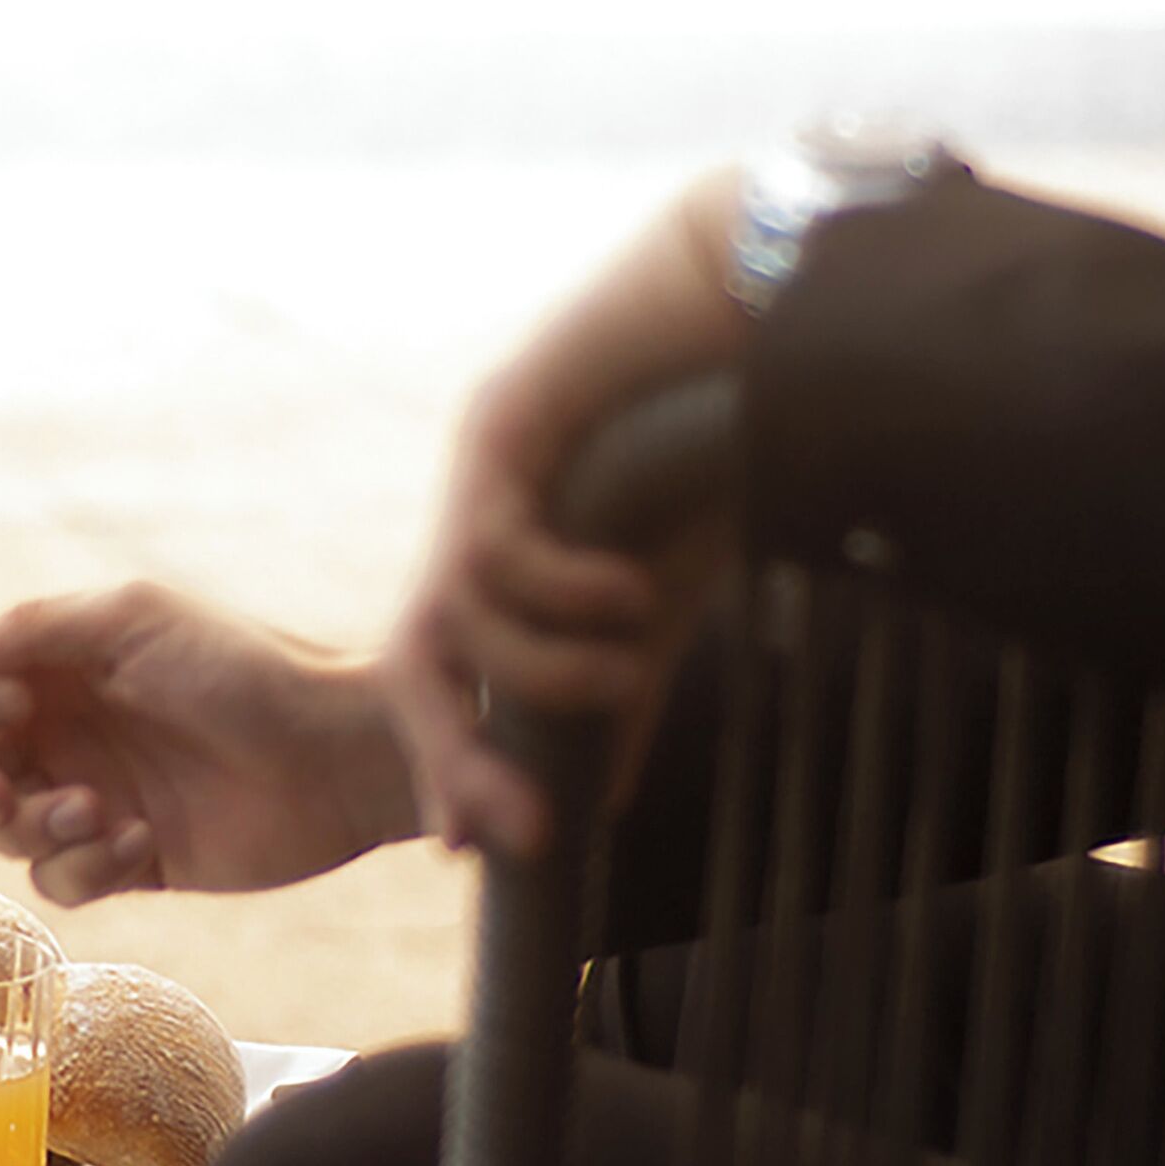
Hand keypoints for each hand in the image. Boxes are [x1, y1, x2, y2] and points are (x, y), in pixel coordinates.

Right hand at [0, 584, 421, 903]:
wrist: (339, 753)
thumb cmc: (243, 667)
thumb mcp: (130, 620)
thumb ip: (27, 630)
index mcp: (58, 670)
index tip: (7, 707)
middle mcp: (66, 736)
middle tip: (4, 792)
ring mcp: (94, 802)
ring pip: (5, 839)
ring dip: (36, 829)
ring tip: (97, 810)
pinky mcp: (131, 862)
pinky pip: (63, 884)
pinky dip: (87, 868)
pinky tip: (141, 839)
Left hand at [382, 172, 752, 857]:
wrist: (750, 312)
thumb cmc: (710, 443)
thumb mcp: (664, 590)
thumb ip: (628, 684)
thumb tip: (608, 801)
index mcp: (498, 566)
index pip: (442, 682)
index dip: (447, 767)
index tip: (478, 854)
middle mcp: (471, 525)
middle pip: (414, 662)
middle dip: (451, 756)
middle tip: (518, 830)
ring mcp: (476, 476)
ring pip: (457, 614)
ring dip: (544, 669)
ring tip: (634, 657)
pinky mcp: (500, 423)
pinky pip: (498, 543)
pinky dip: (562, 592)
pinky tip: (632, 595)